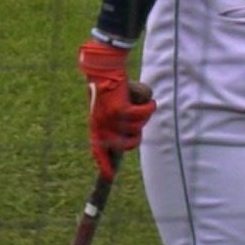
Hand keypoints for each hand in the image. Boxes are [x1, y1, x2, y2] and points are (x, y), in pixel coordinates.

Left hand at [77, 40, 155, 179]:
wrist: (104, 67)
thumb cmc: (108, 85)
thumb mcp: (107, 107)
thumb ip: (115, 121)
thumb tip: (130, 134)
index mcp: (95, 126)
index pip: (98, 151)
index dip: (104, 164)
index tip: (109, 177)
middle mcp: (102, 126)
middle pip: (127, 145)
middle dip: (137, 136)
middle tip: (139, 122)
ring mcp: (112, 120)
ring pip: (138, 129)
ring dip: (143, 116)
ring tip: (140, 103)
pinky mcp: (122, 110)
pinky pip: (143, 115)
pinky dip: (148, 106)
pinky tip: (148, 100)